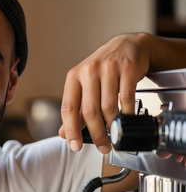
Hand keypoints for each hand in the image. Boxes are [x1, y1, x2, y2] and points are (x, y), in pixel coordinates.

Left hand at [58, 33, 149, 153]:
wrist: (128, 45)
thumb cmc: (103, 69)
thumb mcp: (85, 85)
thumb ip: (75, 109)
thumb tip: (64, 133)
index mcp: (74, 77)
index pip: (68, 108)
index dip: (71, 130)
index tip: (75, 145)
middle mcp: (88, 71)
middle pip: (89, 110)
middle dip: (96, 133)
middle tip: (102, 146)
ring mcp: (108, 69)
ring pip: (108, 107)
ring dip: (112, 126)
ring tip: (115, 136)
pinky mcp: (127, 69)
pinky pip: (127, 98)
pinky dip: (127, 115)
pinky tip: (126, 121)